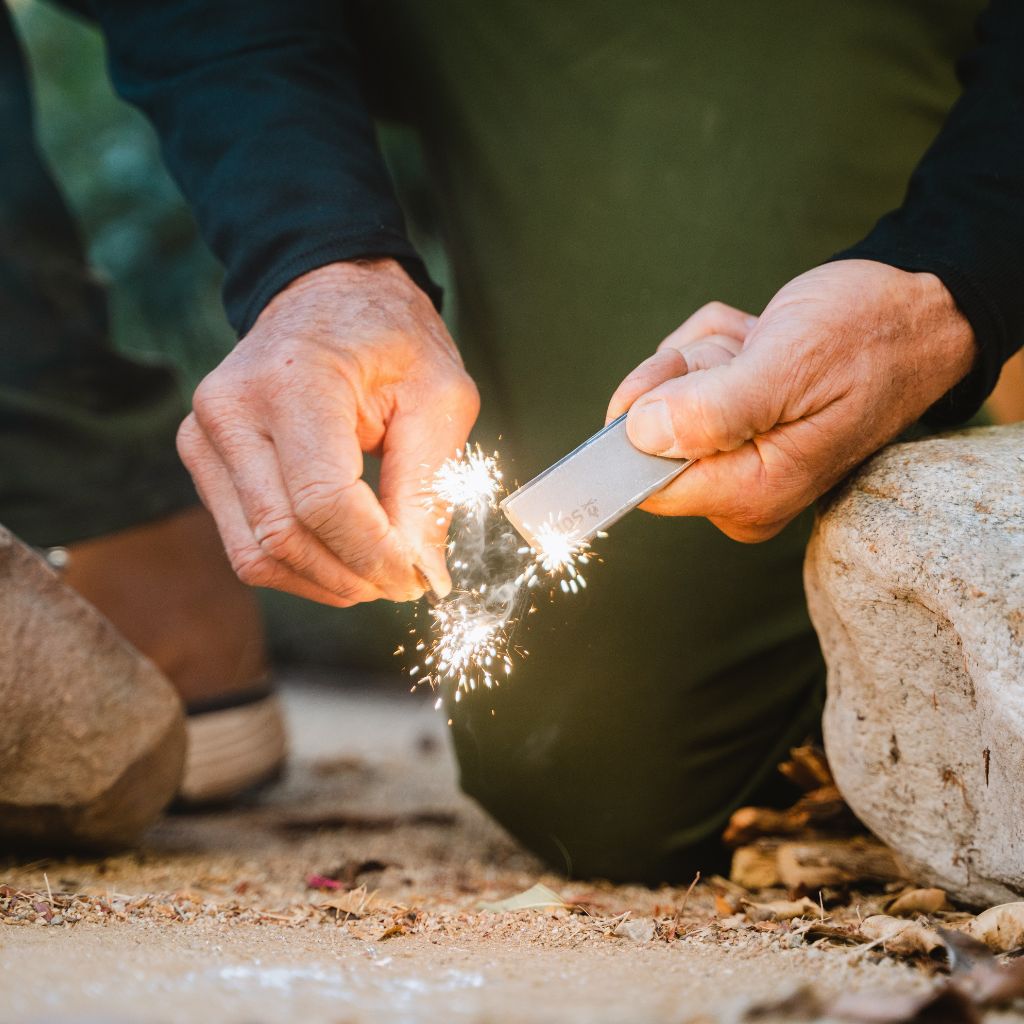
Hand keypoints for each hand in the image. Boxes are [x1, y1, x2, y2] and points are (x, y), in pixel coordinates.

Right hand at [177, 259, 478, 605]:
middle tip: (406, 583)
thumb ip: (428, 489)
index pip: (322, 501)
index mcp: (293, 381)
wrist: (328, 295)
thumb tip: (425, 574)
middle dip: (353, 577)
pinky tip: (342, 557)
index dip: (374, 555)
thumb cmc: (391, 338)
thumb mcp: (439, 400)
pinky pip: (245, 542)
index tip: (419, 578)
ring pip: (256, 554)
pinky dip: (298, 566)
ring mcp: (204, 436)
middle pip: (284, 537)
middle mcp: (231, 410)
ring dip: (324, 581)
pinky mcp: (203, 459)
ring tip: (377, 573)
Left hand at [607, 260, 975, 540]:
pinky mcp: (735, 434)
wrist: (916, 314)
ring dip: (709, 352)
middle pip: (650, 433)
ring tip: (765, 344)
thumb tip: (642, 436)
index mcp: (754, 494)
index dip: (643, 420)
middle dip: (692, 371)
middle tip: (750, 352)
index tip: (680, 377)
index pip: (644, 484)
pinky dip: (717, 347)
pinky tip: (762, 342)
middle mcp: (742, 492)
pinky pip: (685, 381)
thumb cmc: (869, 336)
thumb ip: (713, 411)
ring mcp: (738, 463)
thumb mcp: (790, 365)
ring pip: (667, 396)